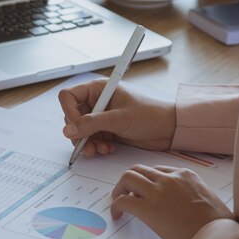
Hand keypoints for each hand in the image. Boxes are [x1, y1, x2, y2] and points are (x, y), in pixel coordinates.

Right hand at [58, 79, 175, 156]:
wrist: (169, 129)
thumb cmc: (150, 114)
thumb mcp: (119, 119)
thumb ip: (91, 124)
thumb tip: (68, 130)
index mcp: (98, 89)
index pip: (69, 97)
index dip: (68, 112)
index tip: (75, 127)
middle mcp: (97, 101)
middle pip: (72, 116)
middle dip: (79, 133)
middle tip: (87, 145)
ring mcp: (101, 116)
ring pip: (81, 130)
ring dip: (87, 142)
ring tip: (100, 150)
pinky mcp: (106, 129)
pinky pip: (91, 138)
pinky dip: (96, 146)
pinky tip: (108, 149)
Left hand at [111, 164, 232, 238]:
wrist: (219, 238)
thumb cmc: (219, 225)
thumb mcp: (209, 199)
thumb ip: (193, 194)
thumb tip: (186, 204)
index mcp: (186, 175)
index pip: (157, 170)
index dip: (147, 180)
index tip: (143, 191)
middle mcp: (170, 178)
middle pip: (139, 169)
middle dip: (129, 181)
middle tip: (125, 194)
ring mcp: (158, 191)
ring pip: (128, 178)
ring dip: (119, 189)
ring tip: (118, 202)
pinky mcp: (149, 209)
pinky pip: (123, 201)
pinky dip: (116, 206)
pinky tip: (117, 215)